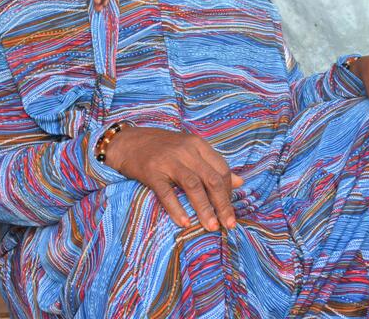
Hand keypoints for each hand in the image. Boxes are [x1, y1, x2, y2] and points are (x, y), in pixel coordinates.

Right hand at [104, 126, 243, 231]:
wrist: (128, 141)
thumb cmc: (162, 148)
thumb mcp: (190, 150)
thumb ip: (214, 165)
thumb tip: (240, 182)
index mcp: (197, 145)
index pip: (221, 169)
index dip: (228, 192)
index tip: (229, 209)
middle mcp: (186, 150)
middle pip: (211, 179)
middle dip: (223, 204)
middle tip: (229, 224)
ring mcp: (168, 161)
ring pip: (193, 186)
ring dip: (205, 209)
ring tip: (212, 227)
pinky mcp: (152, 171)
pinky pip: (167, 192)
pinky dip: (177, 208)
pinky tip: (184, 222)